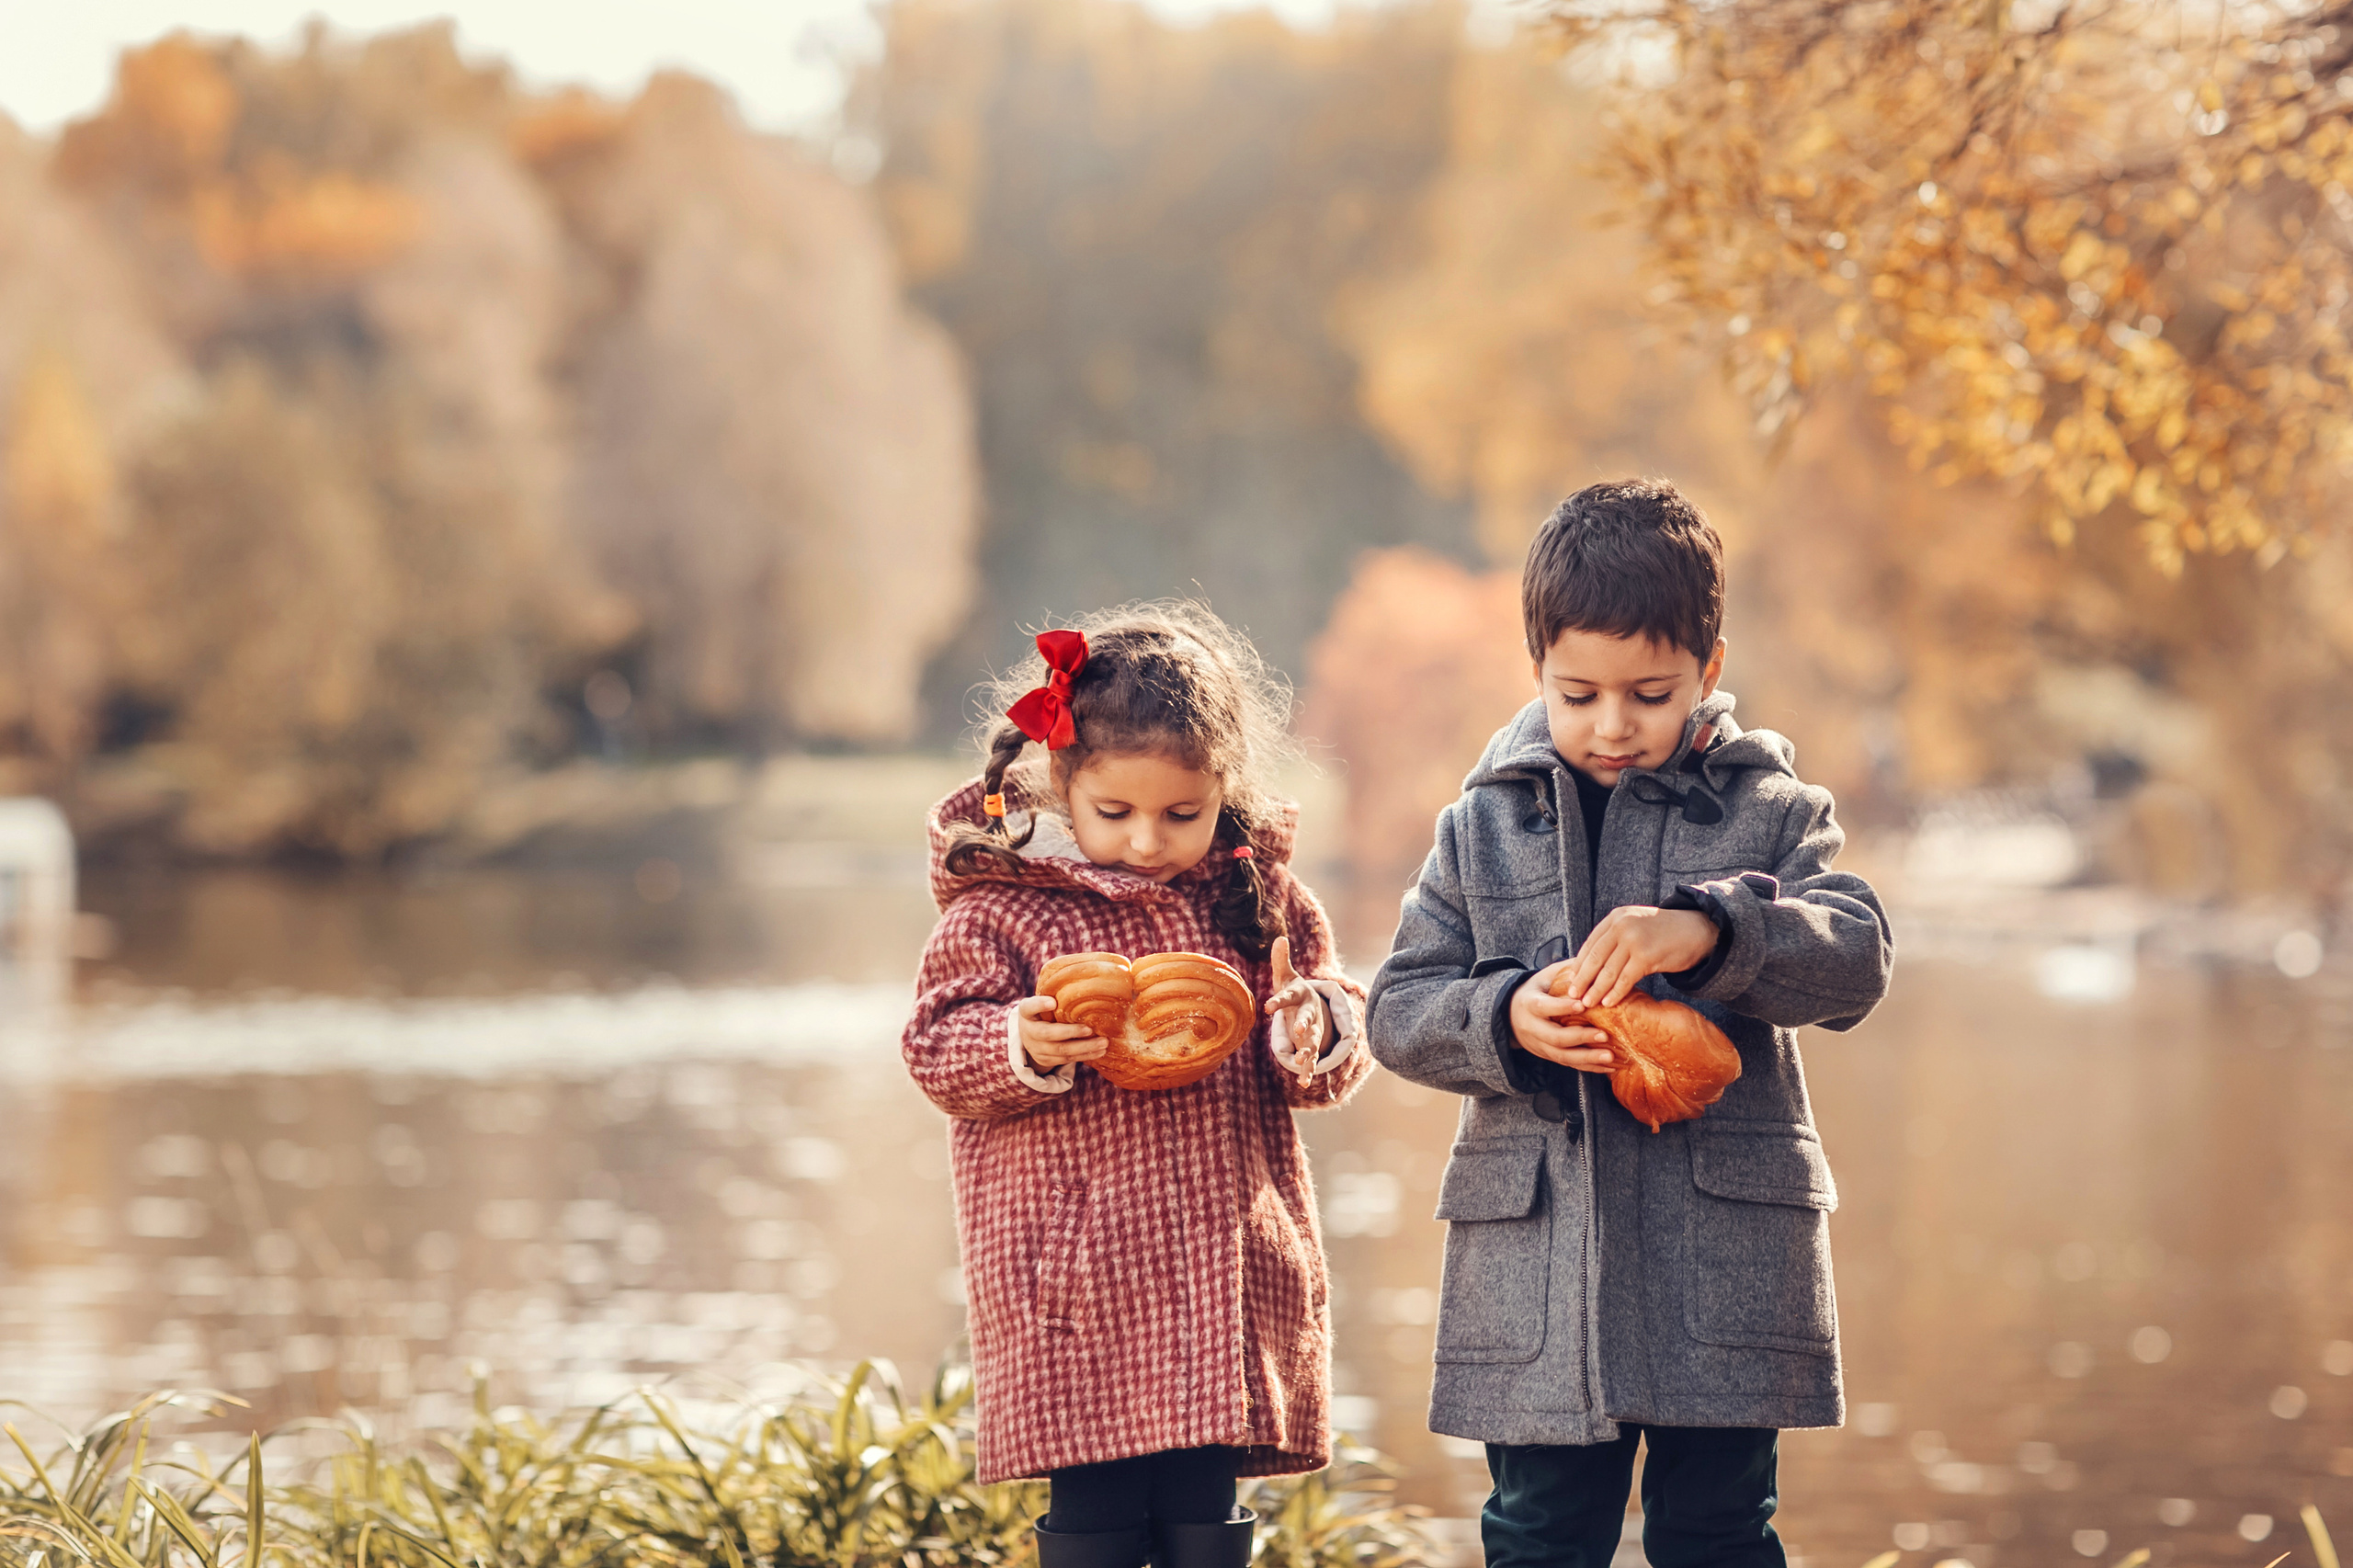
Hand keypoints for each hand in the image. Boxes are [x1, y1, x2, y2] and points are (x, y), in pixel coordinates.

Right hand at [1016, 994, 1106, 1069]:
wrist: (1030, 1036)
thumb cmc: (1043, 1012)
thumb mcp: (1042, 1001)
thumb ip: (1056, 993)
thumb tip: (1088, 972)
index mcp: (1026, 1012)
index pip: (1029, 1007)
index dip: (1039, 1005)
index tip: (1052, 1002)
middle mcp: (1028, 1031)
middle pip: (1048, 1034)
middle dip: (1071, 1032)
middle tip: (1090, 1029)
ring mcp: (1036, 1048)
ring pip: (1061, 1050)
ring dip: (1084, 1047)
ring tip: (1103, 1042)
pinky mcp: (1046, 1060)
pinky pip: (1067, 1060)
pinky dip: (1085, 1055)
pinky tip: (1100, 1051)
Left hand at [1265, 935, 1326, 1081]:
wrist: (1314, 1007)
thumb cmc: (1294, 991)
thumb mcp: (1286, 977)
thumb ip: (1281, 960)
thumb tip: (1279, 937)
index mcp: (1300, 996)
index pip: (1288, 996)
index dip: (1278, 1000)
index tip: (1267, 1006)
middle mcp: (1309, 1014)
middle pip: (1308, 1020)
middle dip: (1304, 1025)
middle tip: (1300, 1032)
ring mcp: (1312, 1032)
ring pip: (1311, 1042)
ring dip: (1308, 1052)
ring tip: (1301, 1062)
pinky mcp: (1310, 1047)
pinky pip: (1311, 1061)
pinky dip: (1308, 1073)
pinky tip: (1304, 1085)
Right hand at [1510, 960, 1614, 1071]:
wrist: (1510, 1016)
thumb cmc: (1534, 992)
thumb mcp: (1543, 977)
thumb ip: (1564, 971)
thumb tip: (1590, 962)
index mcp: (1529, 1004)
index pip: (1544, 1007)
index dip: (1562, 1007)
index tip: (1583, 1005)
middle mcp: (1532, 1028)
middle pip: (1555, 1037)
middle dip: (1581, 1038)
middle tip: (1604, 1035)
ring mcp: (1540, 1045)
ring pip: (1563, 1057)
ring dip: (1588, 1059)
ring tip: (1610, 1058)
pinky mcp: (1549, 1056)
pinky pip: (1570, 1065)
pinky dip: (1590, 1068)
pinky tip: (1608, 1067)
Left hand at [1560, 906, 1719, 1008]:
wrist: (1697, 930)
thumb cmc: (1664, 932)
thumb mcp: (1635, 924)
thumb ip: (1615, 937)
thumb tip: (1591, 963)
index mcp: (1615, 917)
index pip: (1590, 944)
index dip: (1579, 964)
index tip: (1571, 980)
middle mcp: (1622, 926)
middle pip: (1595, 958)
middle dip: (1582, 979)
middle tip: (1573, 995)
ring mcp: (1634, 940)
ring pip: (1608, 971)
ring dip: (1596, 990)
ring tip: (1587, 1003)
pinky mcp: (1646, 956)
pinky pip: (1625, 979)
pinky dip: (1615, 993)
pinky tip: (1608, 1003)